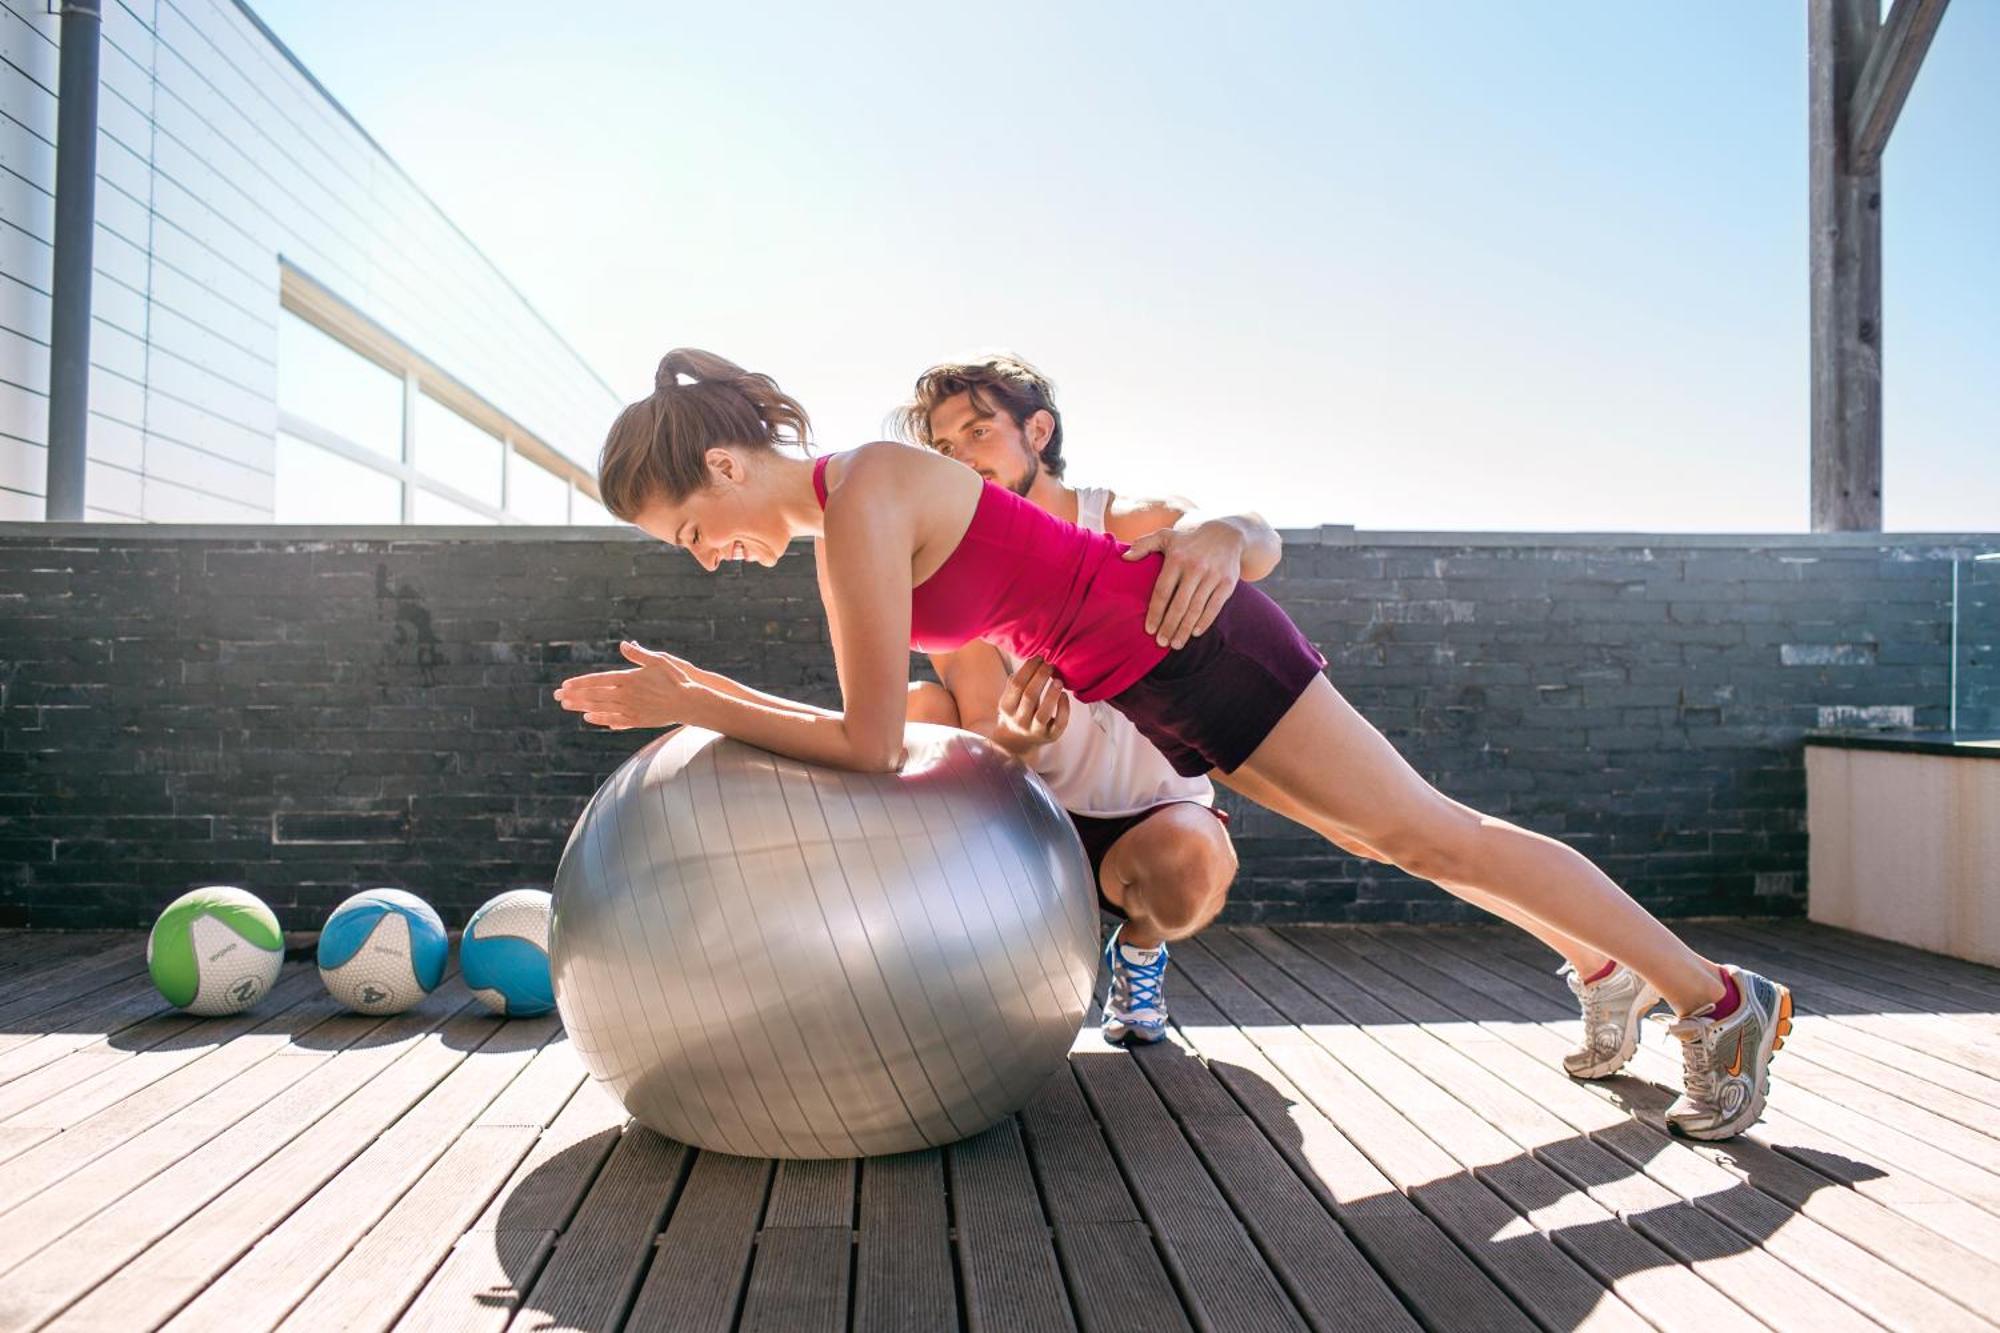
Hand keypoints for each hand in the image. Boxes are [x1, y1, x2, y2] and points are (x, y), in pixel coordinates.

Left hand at [552, 641, 699, 730]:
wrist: (690, 702)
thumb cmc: (676, 678)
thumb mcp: (658, 660)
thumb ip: (639, 654)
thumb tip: (623, 644)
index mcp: (628, 678)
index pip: (598, 680)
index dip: (580, 683)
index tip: (565, 685)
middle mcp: (626, 695)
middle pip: (594, 696)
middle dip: (574, 696)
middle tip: (556, 697)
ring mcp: (630, 709)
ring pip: (600, 708)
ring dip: (581, 707)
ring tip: (567, 706)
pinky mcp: (637, 720)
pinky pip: (614, 720)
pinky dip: (600, 718)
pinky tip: (589, 718)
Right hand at [993, 656, 1069, 755]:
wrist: (1017, 743)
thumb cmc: (1016, 712)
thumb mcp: (1010, 698)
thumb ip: (1016, 682)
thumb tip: (1031, 659)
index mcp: (1006, 707)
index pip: (1016, 685)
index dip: (1028, 669)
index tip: (1039, 657)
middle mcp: (1019, 720)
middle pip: (1029, 696)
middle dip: (1040, 677)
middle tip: (1050, 664)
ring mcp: (1035, 730)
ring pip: (1043, 713)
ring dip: (1051, 694)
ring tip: (1058, 680)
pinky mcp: (1051, 737)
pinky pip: (1059, 724)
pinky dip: (1064, 709)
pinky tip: (1065, 696)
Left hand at [1123, 520, 1242, 647]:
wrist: (1226, 533)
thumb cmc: (1189, 541)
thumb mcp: (1166, 537)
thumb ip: (1144, 545)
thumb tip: (1124, 558)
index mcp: (1177, 559)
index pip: (1163, 591)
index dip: (1155, 612)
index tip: (1149, 629)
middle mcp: (1195, 568)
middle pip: (1179, 604)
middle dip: (1169, 626)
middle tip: (1161, 642)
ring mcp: (1212, 576)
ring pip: (1196, 609)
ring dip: (1185, 629)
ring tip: (1176, 644)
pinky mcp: (1227, 583)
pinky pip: (1215, 607)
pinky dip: (1205, 621)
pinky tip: (1195, 633)